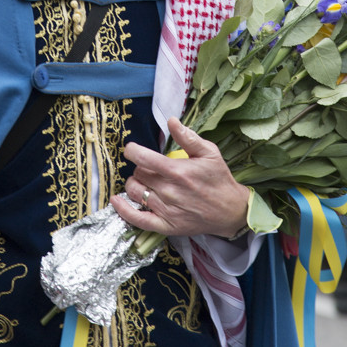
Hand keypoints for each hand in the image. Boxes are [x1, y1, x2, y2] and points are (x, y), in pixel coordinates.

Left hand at [110, 117, 249, 239]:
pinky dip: (123, 210)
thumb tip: (171, 120)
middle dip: (140, 167)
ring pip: (135, 192)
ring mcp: (166, 210)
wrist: (230, 211)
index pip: (143, 158)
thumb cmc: (218, 179)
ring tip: (145, 182)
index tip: (131, 149)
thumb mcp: (209, 152)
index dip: (132, 150)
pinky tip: (116, 201)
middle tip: (151, 167)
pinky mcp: (166, 225)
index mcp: (178, 171)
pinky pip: (137, 219)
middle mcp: (169, 191)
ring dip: (135, 184)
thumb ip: (188, 136)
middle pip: (138, 173)